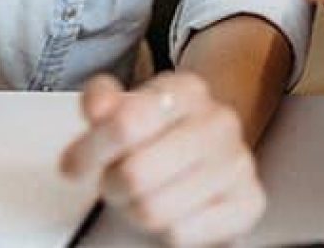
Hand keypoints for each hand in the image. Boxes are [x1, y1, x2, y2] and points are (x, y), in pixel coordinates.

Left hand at [60, 72, 264, 247]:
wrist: (211, 156)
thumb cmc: (159, 136)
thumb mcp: (125, 108)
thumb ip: (101, 101)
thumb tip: (97, 106)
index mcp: (187, 90)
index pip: (126, 122)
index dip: (91, 150)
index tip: (75, 165)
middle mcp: (219, 122)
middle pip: (136, 174)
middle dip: (113, 185)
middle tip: (115, 182)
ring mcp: (238, 162)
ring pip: (155, 209)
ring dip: (136, 210)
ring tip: (143, 196)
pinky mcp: (249, 203)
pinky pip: (181, 234)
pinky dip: (166, 230)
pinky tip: (173, 211)